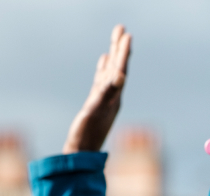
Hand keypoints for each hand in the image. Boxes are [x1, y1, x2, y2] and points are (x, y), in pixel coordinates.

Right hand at [63, 25, 131, 152]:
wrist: (82, 153)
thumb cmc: (87, 134)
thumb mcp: (96, 111)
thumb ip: (107, 93)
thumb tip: (121, 77)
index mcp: (114, 96)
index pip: (120, 69)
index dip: (123, 52)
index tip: (127, 34)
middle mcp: (112, 96)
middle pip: (118, 67)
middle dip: (119, 47)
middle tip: (121, 27)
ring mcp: (104, 98)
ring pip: (111, 71)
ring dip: (113, 54)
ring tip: (116, 38)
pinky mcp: (96, 102)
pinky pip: (102, 80)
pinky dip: (104, 68)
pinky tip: (103, 60)